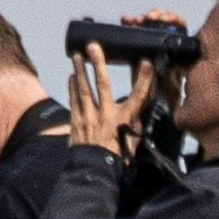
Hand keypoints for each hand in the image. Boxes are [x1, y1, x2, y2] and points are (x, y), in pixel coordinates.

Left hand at [64, 39, 137, 159]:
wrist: (94, 172)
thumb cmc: (116, 157)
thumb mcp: (132, 141)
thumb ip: (134, 123)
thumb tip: (137, 113)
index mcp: (124, 121)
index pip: (138, 96)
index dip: (144, 79)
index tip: (146, 63)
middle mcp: (106, 116)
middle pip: (102, 84)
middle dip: (99, 63)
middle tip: (93, 46)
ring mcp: (89, 118)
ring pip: (83, 89)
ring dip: (80, 71)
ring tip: (77, 55)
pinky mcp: (77, 123)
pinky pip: (73, 100)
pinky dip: (72, 87)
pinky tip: (71, 76)